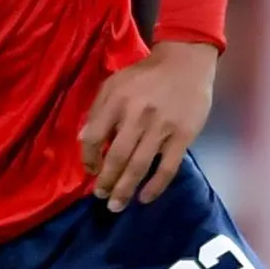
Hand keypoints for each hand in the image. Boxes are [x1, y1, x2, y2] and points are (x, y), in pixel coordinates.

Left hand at [78, 40, 217, 210]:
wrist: (186, 62)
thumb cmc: (145, 75)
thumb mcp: (114, 84)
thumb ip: (97, 110)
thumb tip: (83, 141)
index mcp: (117, 101)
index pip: (93, 137)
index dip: (88, 158)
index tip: (91, 170)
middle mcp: (138, 116)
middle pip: (116, 157)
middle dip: (106, 181)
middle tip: (101, 196)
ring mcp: (162, 128)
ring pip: (139, 166)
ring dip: (125, 189)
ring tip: (116, 205)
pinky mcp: (183, 136)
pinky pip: (168, 167)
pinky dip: (155, 186)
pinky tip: (145, 198)